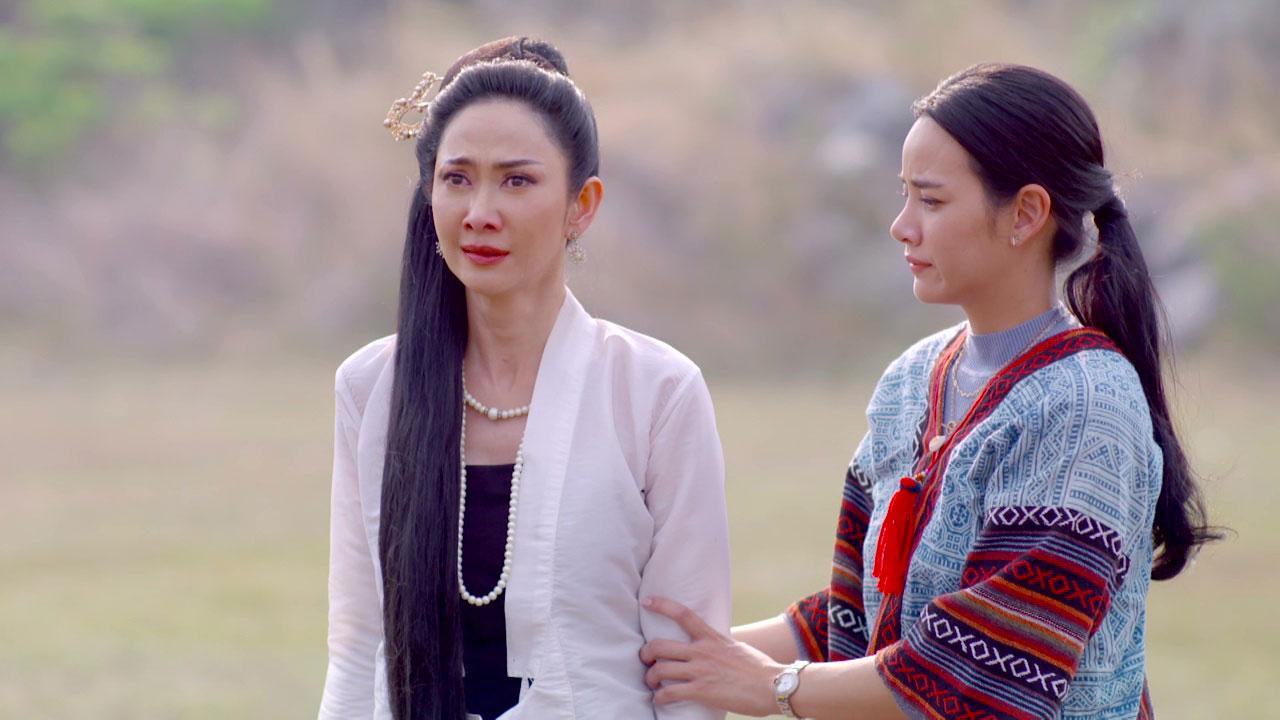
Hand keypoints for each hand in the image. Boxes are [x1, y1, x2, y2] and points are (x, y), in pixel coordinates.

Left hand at [639, 596, 783, 716]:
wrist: (773, 685)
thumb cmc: (759, 668)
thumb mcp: (736, 648)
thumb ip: (719, 645)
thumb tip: (713, 646)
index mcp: (711, 637)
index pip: (682, 614)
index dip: (662, 605)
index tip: (647, 601)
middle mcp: (701, 651)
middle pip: (659, 645)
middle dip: (646, 653)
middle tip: (646, 659)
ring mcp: (700, 670)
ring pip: (659, 670)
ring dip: (650, 677)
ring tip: (651, 683)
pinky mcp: (701, 690)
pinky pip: (669, 693)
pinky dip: (659, 697)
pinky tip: (659, 699)